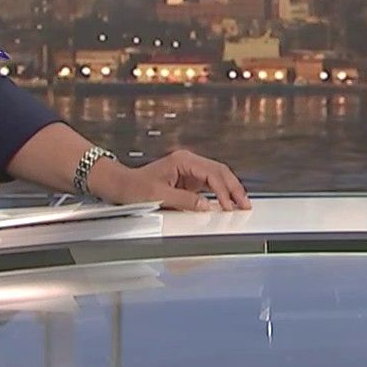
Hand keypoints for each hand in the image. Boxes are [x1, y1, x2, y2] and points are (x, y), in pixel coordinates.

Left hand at [111, 149, 251, 212]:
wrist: (121, 185)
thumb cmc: (134, 186)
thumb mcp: (158, 195)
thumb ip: (184, 201)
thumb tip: (206, 206)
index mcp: (183, 160)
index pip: (211, 173)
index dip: (223, 190)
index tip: (228, 205)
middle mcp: (189, 162)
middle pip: (220, 171)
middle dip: (234, 188)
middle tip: (245, 204)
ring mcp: (190, 170)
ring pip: (218, 176)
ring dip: (230, 190)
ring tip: (241, 204)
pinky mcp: (189, 180)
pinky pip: (211, 184)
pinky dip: (221, 193)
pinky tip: (227, 202)